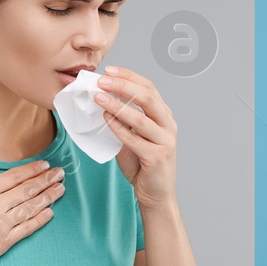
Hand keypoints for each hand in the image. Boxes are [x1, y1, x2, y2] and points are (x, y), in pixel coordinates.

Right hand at [0, 139, 62, 265]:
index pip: (13, 177)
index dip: (31, 170)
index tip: (45, 165)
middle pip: (26, 190)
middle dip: (45, 181)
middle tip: (61, 174)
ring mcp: (2, 225)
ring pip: (30, 208)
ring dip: (47, 198)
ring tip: (61, 189)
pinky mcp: (3, 243)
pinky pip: (26, 229)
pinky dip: (39, 221)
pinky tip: (50, 214)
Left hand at [94, 66, 178, 210]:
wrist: (156, 195)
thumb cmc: (143, 164)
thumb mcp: (133, 136)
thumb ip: (123, 120)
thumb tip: (100, 99)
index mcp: (164, 116)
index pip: (149, 87)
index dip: (129, 76)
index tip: (109, 70)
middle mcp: (168, 125)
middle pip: (147, 97)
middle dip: (123, 85)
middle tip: (101, 80)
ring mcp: (165, 141)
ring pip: (140, 117)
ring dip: (117, 105)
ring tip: (98, 97)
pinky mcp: (157, 157)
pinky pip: (134, 138)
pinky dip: (118, 127)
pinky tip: (105, 119)